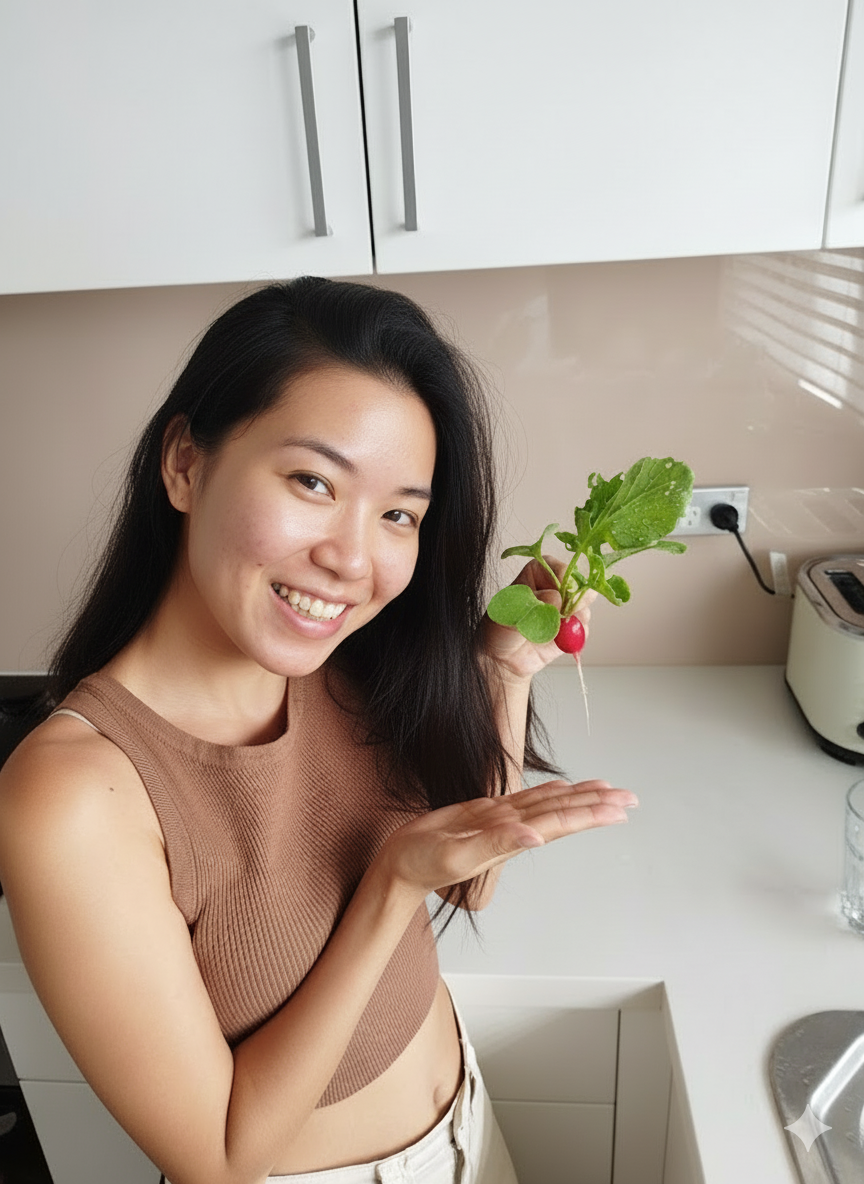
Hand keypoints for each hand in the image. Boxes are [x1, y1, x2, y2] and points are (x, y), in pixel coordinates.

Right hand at [376, 779, 636, 898]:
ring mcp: (501, 822)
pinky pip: (524, 800)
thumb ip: (495, 845)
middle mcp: (513, 831)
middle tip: (630, 797)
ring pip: (548, 804)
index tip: (619, 808)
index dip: (590, 813)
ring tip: (608, 789)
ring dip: (579, 797)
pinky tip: (562, 788)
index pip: (560, 823)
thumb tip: (535, 837)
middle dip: (597, 805)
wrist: (399, 865)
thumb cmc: (422, 865)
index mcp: (511, 840)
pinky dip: (547, 792)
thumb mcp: (456, 856)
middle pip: (563, 812)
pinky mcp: (486, 813)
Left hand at [483, 556, 595, 681]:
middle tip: (571, 610)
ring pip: (583, 606)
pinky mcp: (571, 629)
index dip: (563, 575)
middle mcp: (554, 590)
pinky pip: (583, 628)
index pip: (555, 567)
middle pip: (576, 583)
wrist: (501, 660)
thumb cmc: (498, 630)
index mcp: (535, 576)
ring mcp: (564, 609)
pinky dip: (577, 635)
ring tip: (559, 629)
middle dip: (578, 596)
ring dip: (577, 617)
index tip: (564, 588)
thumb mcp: (509, 614)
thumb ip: (532, 605)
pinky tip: (562, 641)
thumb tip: (555, 598)